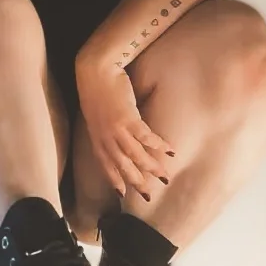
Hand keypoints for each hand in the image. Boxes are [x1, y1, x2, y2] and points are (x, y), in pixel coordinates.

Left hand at [75, 61, 174, 199]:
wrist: (96, 70)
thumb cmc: (96, 89)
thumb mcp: (95, 115)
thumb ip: (104, 130)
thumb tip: (115, 138)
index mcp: (96, 139)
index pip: (106, 166)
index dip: (115, 181)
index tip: (122, 195)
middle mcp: (106, 139)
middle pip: (123, 166)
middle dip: (137, 182)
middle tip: (149, 195)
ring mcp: (117, 130)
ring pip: (136, 156)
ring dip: (152, 168)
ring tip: (165, 177)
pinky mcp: (129, 119)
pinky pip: (147, 137)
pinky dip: (159, 145)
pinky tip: (170, 151)